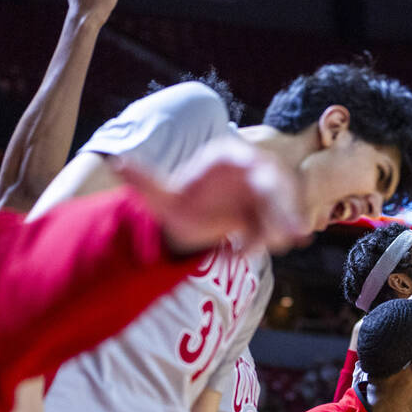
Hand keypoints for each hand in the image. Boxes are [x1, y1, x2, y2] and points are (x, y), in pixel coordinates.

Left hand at [115, 136, 308, 254]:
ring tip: (256, 250)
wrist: (191, 218)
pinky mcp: (271, 209)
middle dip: (287, 211)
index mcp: (229, 157)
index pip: (256, 166)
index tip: (272, 204)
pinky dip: (266, 240)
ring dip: (280, 228)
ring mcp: (265, 190)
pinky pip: (278, 224)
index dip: (271, 187)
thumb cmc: (179, 203)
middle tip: (294, 236)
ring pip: (284, 207)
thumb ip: (143, 181)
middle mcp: (252, 169)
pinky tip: (240, 253)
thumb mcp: (160, 197)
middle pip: (278, 187)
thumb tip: (116, 164)